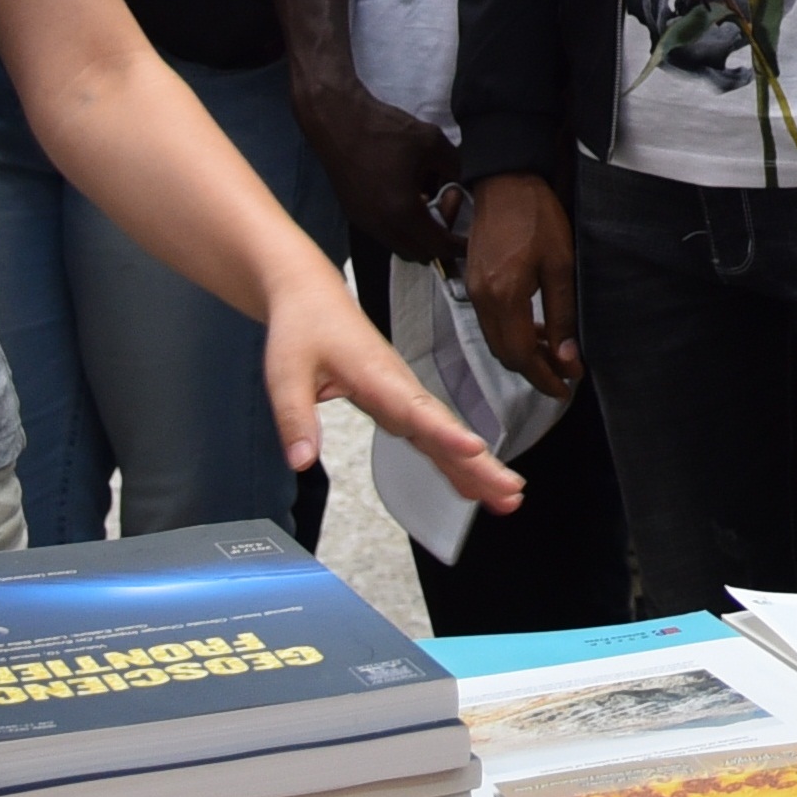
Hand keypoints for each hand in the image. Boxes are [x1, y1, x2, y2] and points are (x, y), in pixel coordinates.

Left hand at [256, 262, 520, 514]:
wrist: (311, 297)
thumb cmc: (302, 328)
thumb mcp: (285, 373)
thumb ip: (295, 419)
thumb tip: (302, 463)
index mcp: (376, 376)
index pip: (416, 409)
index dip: (446, 432)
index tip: (476, 449)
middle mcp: (399, 386)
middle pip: (445, 429)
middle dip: (480, 463)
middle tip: (511, 492)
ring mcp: (404, 395)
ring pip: (446, 435)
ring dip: (477, 467)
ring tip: (507, 499)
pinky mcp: (400, 402)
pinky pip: (433, 435)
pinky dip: (455, 461)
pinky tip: (472, 486)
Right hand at [292, 74, 460, 265]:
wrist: (337, 121)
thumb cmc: (384, 130)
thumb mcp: (432, 142)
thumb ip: (455, 167)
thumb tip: (460, 183)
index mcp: (402, 213)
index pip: (439, 246)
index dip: (460, 246)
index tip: (473, 240)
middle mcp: (381, 226)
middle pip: (421, 253)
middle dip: (440, 235)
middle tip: (446, 198)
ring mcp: (365, 223)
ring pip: (402, 244)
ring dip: (420, 230)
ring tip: (427, 192)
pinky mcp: (355, 214)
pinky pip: (387, 232)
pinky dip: (403, 223)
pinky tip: (408, 191)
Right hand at [462, 173, 581, 396]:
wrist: (506, 180)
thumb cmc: (537, 215)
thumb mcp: (561, 265)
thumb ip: (562, 316)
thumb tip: (567, 358)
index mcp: (503, 296)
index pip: (520, 356)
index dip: (543, 377)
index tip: (565, 388)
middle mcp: (482, 299)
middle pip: (504, 353)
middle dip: (533, 371)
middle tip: (563, 377)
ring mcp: (473, 291)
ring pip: (496, 340)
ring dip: (523, 354)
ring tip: (553, 357)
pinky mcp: (473, 281)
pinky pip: (491, 322)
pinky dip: (512, 334)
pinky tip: (534, 330)